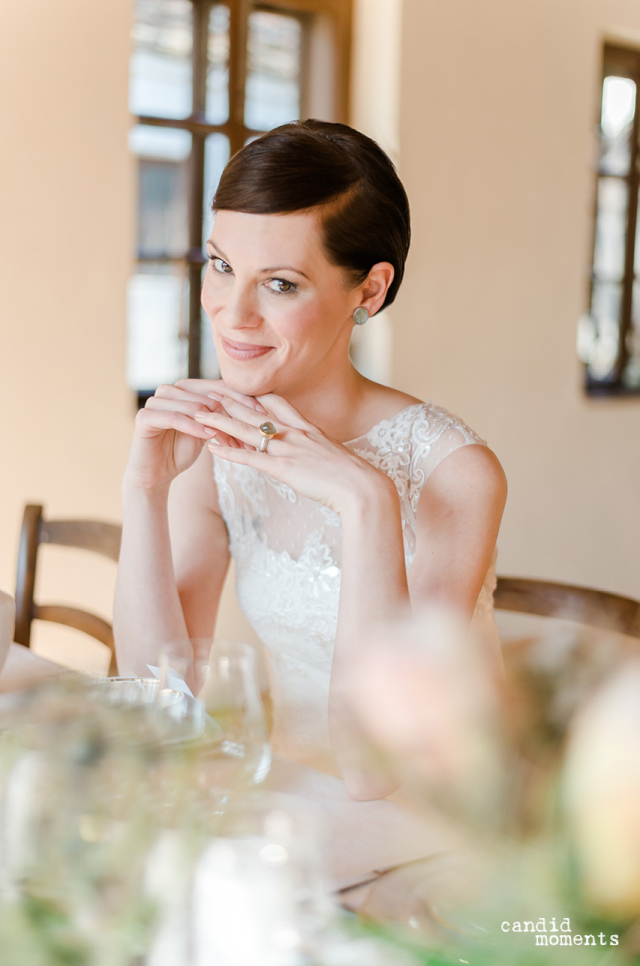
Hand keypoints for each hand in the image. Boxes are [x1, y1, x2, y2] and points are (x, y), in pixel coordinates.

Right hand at [124, 379, 267, 491]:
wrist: (154, 474)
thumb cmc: (181, 452)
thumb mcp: (208, 432)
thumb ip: (223, 418)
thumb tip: (257, 413)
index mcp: (185, 389)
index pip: (219, 387)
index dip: (242, 399)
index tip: (263, 414)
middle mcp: (170, 390)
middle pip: (207, 395)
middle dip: (230, 414)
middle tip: (248, 432)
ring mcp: (155, 401)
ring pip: (193, 405)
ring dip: (214, 422)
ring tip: (231, 439)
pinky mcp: (144, 417)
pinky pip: (173, 417)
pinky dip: (193, 426)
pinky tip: (209, 435)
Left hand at [194, 386, 390, 513]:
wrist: (365, 489)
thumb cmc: (355, 478)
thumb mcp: (335, 457)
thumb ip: (318, 450)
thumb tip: (311, 455)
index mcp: (309, 428)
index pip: (276, 403)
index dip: (254, 395)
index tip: (236, 387)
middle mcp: (296, 433)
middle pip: (256, 411)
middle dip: (229, 401)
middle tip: (207, 391)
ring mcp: (289, 449)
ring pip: (247, 430)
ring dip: (220, 421)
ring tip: (198, 414)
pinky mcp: (284, 469)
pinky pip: (250, 458)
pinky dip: (229, 452)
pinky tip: (211, 447)